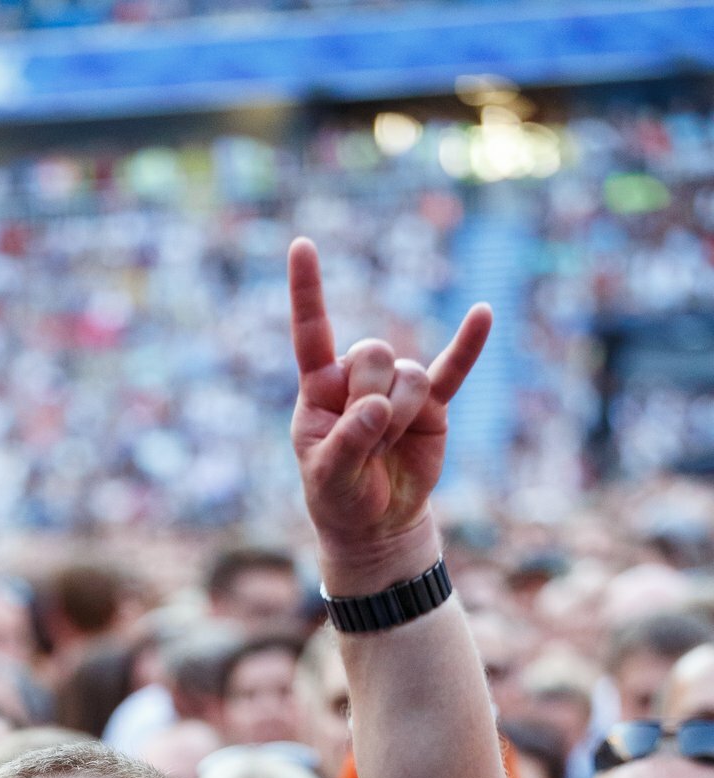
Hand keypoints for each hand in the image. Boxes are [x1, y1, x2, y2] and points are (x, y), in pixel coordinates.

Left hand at [288, 237, 490, 590]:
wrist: (378, 524)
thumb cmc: (341, 497)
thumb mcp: (330, 478)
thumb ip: (348, 442)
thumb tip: (377, 407)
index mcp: (321, 386)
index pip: (312, 332)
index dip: (308, 291)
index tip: (301, 245)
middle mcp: (358, 377)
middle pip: (373, 353)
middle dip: (372, 404)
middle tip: (368, 444)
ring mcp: (397, 386)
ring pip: (408, 377)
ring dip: (401, 419)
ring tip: (388, 448)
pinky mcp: (432, 404)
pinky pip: (451, 371)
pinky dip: (467, 347)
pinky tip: (483, 315)